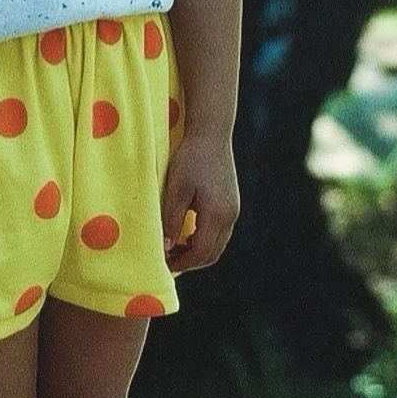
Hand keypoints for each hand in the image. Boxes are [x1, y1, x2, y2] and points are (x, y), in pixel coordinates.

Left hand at [161, 133, 239, 272]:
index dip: (181, 262)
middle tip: (167, 260)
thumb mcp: (176, 189)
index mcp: (217, 215)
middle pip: (212, 254)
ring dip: (197, 252)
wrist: (211, 135)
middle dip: (190, 261)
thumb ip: (171, 220)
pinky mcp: (232, 204)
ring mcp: (233, 210)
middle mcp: (230, 216)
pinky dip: (204, 240)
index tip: (162, 263)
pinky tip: (187, 233)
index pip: (200, 252)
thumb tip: (164, 247)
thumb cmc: (191, 159)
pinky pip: (220, 233)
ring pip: (217, 245)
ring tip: (174, 248)